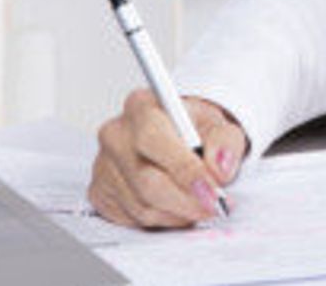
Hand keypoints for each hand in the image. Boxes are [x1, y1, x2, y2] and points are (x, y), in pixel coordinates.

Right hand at [88, 89, 246, 227]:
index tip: (213, 190)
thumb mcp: (219, 124)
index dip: (185, 170)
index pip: (154, 139)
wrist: (179, 135)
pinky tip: (178, 206)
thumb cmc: (194, 128)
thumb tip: (220, 169)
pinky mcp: (100, 191)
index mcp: (141, 107)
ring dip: (178, 213)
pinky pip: (132, 218)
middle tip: (215, 206)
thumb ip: (224, 142)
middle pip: (146, 179)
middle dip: (187, 200)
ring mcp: (103, 165)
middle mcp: (116, 134)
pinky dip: (163, 219)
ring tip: (201, 205)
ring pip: (141, 204)